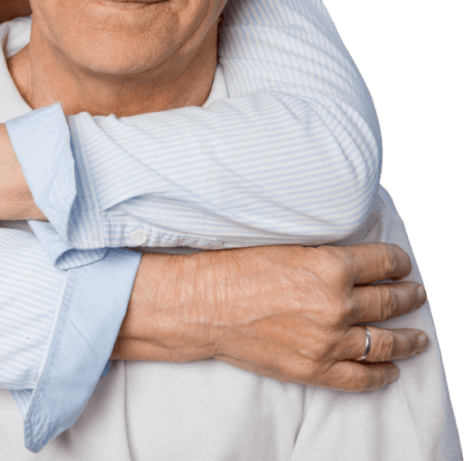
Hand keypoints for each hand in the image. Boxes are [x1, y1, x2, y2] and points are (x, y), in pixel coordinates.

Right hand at [113, 242, 428, 391]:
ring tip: (419, 336)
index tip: (402, 264)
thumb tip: (350, 260)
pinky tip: (391, 369)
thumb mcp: (284, 247)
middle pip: (390, 301)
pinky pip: (363, 376)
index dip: (398, 262)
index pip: (384, 261)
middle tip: (417, 293)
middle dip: (408, 295)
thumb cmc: (235, 269)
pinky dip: (383, 373)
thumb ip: (323, 255)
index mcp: (330, 266)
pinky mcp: (315, 369)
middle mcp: (337, 304)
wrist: (203, 305)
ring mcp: (329, 341)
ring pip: (386, 341)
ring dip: (408, 338)